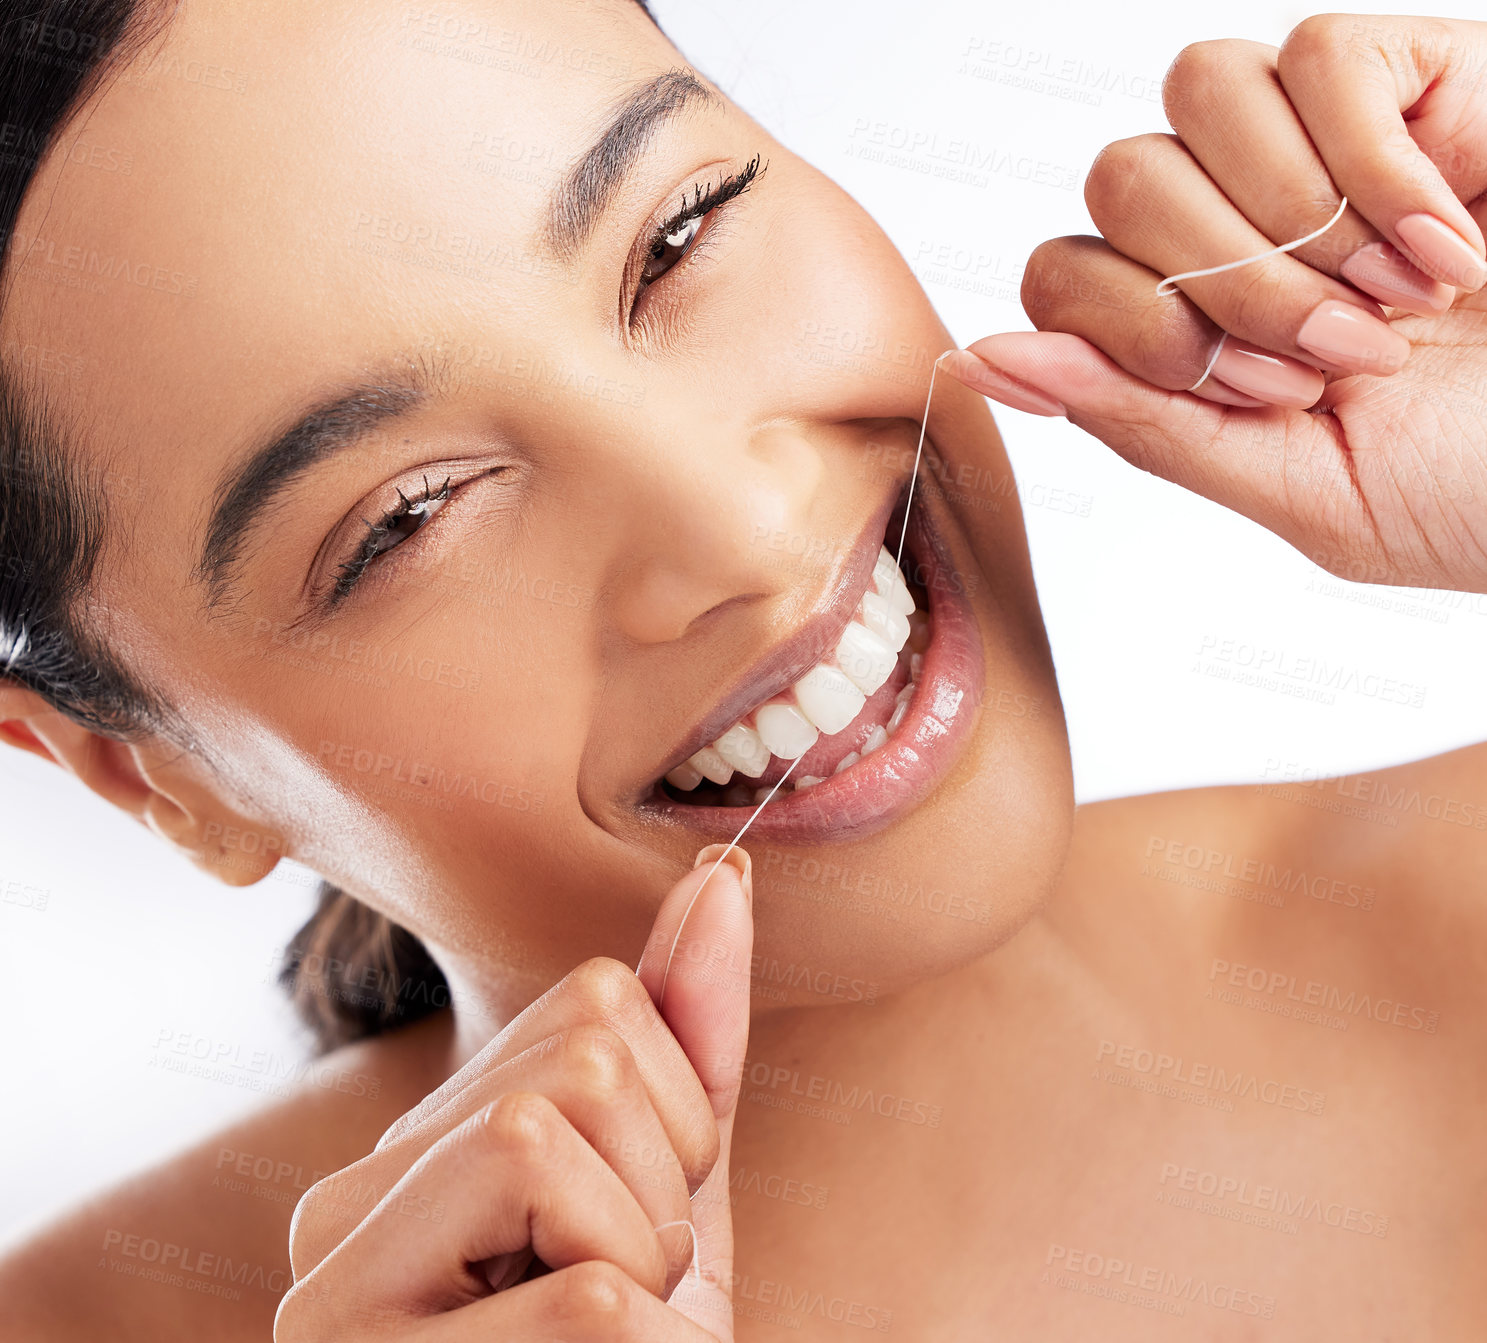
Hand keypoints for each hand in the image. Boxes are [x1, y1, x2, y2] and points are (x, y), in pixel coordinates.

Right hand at [274, 843, 752, 1341]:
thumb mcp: (674, 1179)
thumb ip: (689, 1033)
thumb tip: (724, 872)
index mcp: (405, 1149)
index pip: (596, 1000)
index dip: (675, 1116)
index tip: (634, 1226)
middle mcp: (336, 1210)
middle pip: (578, 1059)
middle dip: (662, 1185)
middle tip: (624, 1294)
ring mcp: (334, 1299)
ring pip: (545, 1137)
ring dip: (650, 1263)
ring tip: (599, 1340)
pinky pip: (592, 1297)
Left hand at [942, 13, 1486, 592]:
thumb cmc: (1478, 487)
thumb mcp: (1297, 484)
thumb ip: (1140, 421)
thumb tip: (976, 360)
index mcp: (1195, 325)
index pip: (1061, 276)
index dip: (1138, 333)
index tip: (1267, 390)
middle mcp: (1239, 222)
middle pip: (1118, 180)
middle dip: (1228, 283)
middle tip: (1346, 354)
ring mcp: (1321, 144)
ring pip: (1197, 93)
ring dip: (1297, 217)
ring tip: (1400, 299)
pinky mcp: (1414, 75)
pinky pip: (1318, 56)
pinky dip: (1377, 160)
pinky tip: (1451, 238)